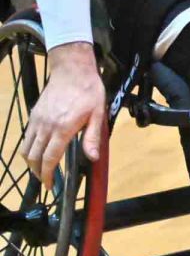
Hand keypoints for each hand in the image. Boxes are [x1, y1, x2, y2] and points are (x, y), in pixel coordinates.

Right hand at [22, 44, 105, 186]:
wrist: (73, 69)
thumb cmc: (89, 91)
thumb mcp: (97, 114)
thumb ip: (92, 137)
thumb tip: (91, 158)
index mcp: (62, 128)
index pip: (49, 158)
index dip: (48, 175)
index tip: (50, 185)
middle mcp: (46, 127)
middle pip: (33, 157)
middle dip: (38, 172)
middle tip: (47, 179)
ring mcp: (37, 121)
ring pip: (26, 149)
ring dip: (31, 162)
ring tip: (42, 168)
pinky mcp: (34, 115)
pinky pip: (27, 137)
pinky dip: (30, 148)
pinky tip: (40, 150)